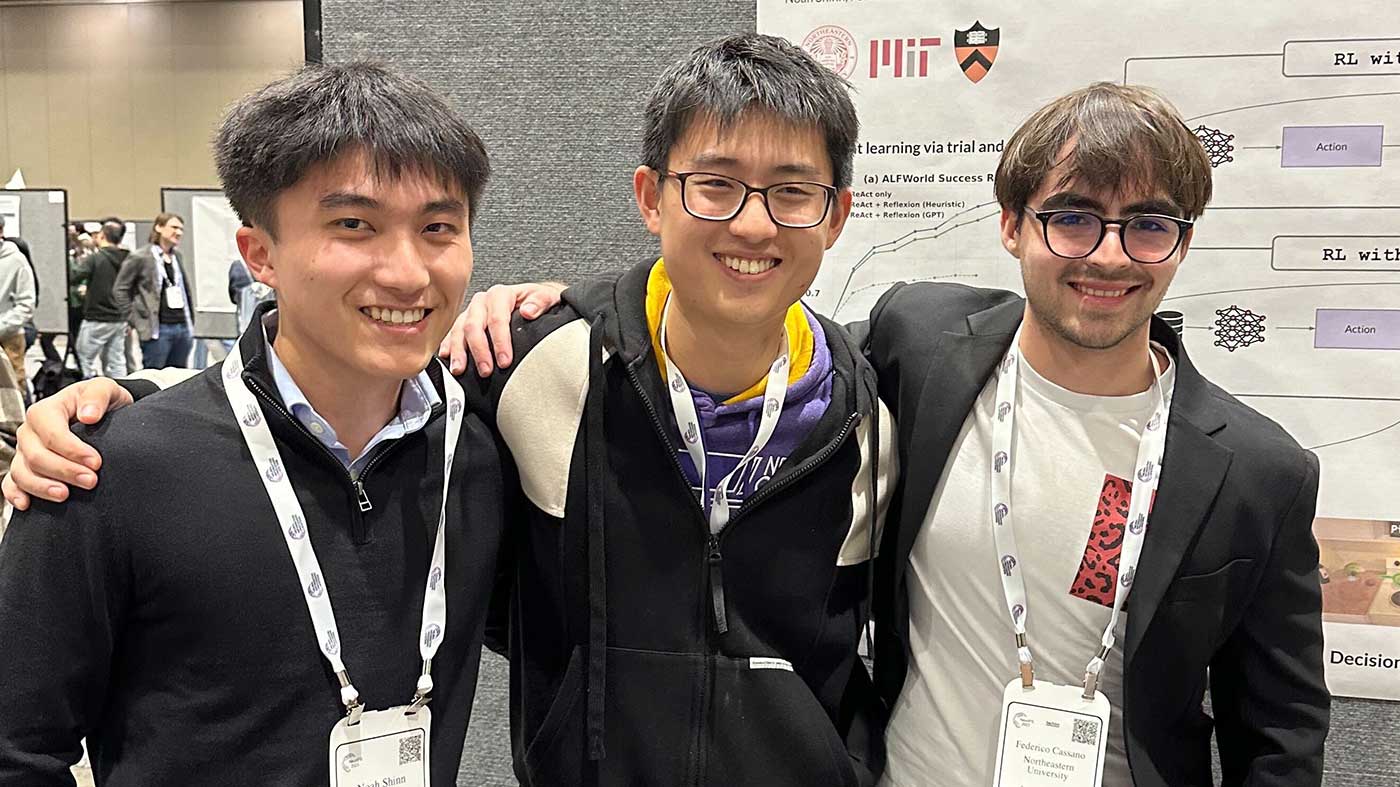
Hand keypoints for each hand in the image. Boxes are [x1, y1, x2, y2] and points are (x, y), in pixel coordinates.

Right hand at [1, 378, 133, 509]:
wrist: (102, 415)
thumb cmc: (99, 403)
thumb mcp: (105, 389)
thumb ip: (97, 395)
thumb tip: (89, 415)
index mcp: (46, 410)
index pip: (51, 432)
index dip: (72, 450)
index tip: (96, 462)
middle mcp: (30, 431)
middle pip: (36, 455)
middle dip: (63, 471)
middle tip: (91, 481)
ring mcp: (24, 451)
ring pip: (22, 472)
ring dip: (42, 487)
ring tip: (65, 495)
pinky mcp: (25, 468)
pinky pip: (11, 483)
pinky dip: (15, 494)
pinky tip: (26, 504)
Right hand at [439, 282, 565, 375]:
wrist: (531, 300)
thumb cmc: (537, 301)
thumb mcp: (546, 297)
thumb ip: (540, 302)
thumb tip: (528, 311)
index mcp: (500, 294)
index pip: (497, 319)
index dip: (500, 341)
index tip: (505, 361)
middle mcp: (482, 301)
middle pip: (474, 326)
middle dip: (479, 350)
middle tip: (486, 370)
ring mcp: (471, 312)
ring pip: (459, 330)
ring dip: (459, 351)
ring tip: (460, 369)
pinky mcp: (464, 322)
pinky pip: (452, 333)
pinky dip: (448, 346)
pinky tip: (447, 357)